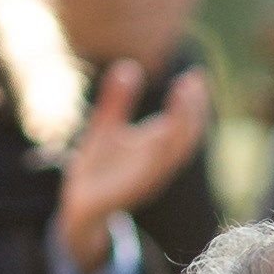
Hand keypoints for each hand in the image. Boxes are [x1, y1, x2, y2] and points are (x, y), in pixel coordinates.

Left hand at [56, 59, 209, 271]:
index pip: (186, 122)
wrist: (79, 207)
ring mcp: (147, 178)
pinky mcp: (129, 191)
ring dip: (183, 126)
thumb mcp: (105, 127)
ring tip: (182, 97)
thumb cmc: (98, 167)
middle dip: (194, 108)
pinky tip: (160, 131)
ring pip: (175, 153)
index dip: (193, 99)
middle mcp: (158, 162)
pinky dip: (158, 153)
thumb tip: (127, 66)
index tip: (193, 75)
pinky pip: (150, 172)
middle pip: (188, 135)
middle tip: (191, 81)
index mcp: (157, 147)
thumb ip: (116, 100)